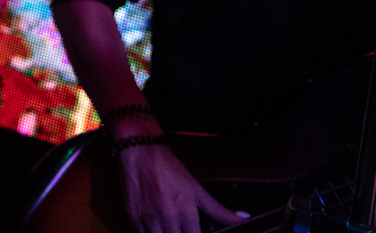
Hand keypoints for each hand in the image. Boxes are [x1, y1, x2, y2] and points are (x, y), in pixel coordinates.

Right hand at [118, 136, 249, 232]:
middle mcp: (168, 217)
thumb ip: (219, 209)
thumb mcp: (197, 189)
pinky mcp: (133, 215)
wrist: (141, 151)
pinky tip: (155, 227)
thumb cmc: (169, 168)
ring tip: (169, 227)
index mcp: (186, 212)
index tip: (194, 231)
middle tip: (182, 226)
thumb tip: (242, 217)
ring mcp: (149, 217)